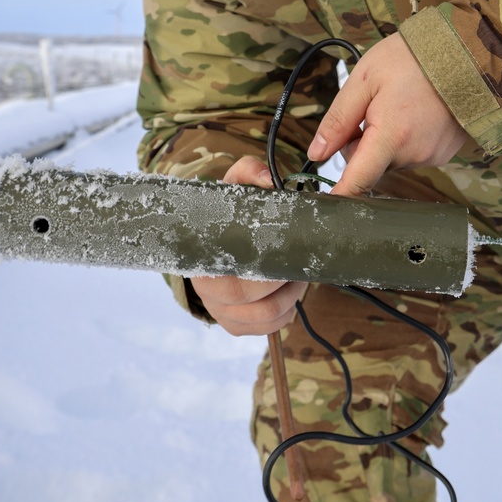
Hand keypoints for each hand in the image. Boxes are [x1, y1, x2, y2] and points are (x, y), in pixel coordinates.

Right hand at [190, 155, 305, 335]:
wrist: (211, 241)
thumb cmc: (226, 216)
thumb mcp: (232, 188)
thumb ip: (248, 173)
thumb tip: (268, 179)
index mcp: (202, 259)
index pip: (236, 274)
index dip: (267, 267)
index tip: (285, 250)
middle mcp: (206, 291)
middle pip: (254, 299)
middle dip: (286, 283)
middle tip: (299, 264)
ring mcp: (220, 313)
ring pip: (267, 316)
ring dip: (291, 297)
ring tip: (297, 276)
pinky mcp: (234, 326)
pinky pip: (269, 328)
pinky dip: (286, 312)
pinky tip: (288, 293)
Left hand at [307, 32, 467, 196]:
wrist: (464, 50)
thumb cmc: (413, 58)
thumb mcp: (365, 80)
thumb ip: (338, 120)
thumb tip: (317, 152)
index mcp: (391, 137)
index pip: (357, 181)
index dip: (339, 196)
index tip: (325, 206)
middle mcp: (415, 154)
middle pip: (372, 165)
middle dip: (364, 144)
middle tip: (372, 108)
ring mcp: (434, 156)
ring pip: (392, 159)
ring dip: (387, 140)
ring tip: (401, 104)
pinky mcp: (445, 153)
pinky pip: (413, 154)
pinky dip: (408, 139)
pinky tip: (417, 112)